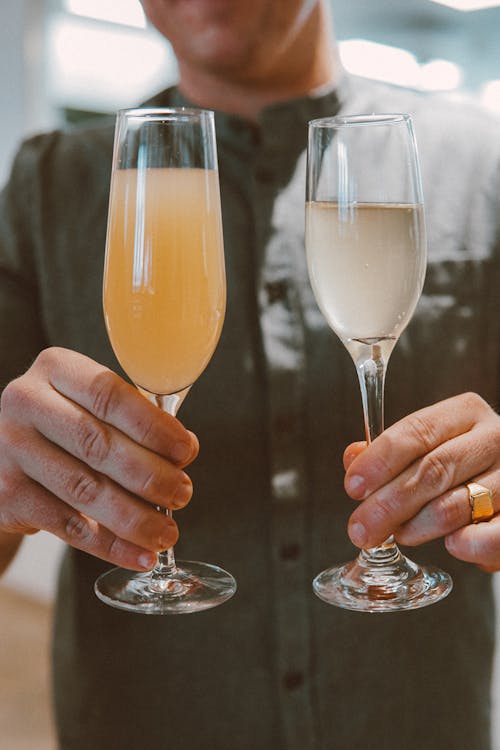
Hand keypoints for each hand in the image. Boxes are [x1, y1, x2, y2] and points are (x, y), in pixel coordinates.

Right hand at [0, 347, 197, 572]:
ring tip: (167, 532)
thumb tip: (184, 448)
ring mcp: (9, 449)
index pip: (109, 394)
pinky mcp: (5, 494)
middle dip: (149, 474)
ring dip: (134, 517)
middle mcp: (25, 403)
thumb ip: (135, 418)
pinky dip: (109, 544)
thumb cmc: (68, 424)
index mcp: (55, 369)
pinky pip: (67, 525)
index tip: (187, 451)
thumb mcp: (91, 404)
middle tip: (183, 493)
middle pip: (97, 444)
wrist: (5, 455)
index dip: (153, 426)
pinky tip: (139, 554)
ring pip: (84, 489)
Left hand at [343, 392, 499, 570]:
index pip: (417, 431)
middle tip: (360, 529)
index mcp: (465, 413)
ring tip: (398, 535)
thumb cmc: (461, 464)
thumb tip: (354, 457)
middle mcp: (494, 438)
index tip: (353, 487)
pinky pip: (492, 535)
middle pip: (433, 469)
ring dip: (418, 526)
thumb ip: (391, 452)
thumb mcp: (428, 447)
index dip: (380, 460)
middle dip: (388, 503)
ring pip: (457, 504)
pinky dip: (467, 545)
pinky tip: (451, 545)